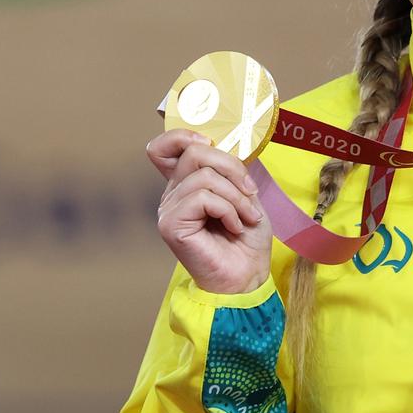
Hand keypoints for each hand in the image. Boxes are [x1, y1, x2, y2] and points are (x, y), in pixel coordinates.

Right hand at [146, 129, 272, 293]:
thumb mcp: (246, 194)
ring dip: (236, 196)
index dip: (182, 136)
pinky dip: (229, 210)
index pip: (163, 148)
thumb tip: (228, 143)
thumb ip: (231, 170)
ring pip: (204, 176)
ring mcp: (168, 210)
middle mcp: (172, 195)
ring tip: (247, 217)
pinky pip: (203, 198)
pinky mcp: (170, 225)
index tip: (211, 144)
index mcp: (186, 184)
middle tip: (250, 193)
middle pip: (193, 152)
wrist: (248, 276)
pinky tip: (235, 227)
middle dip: (232, 167)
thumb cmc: (248, 239)